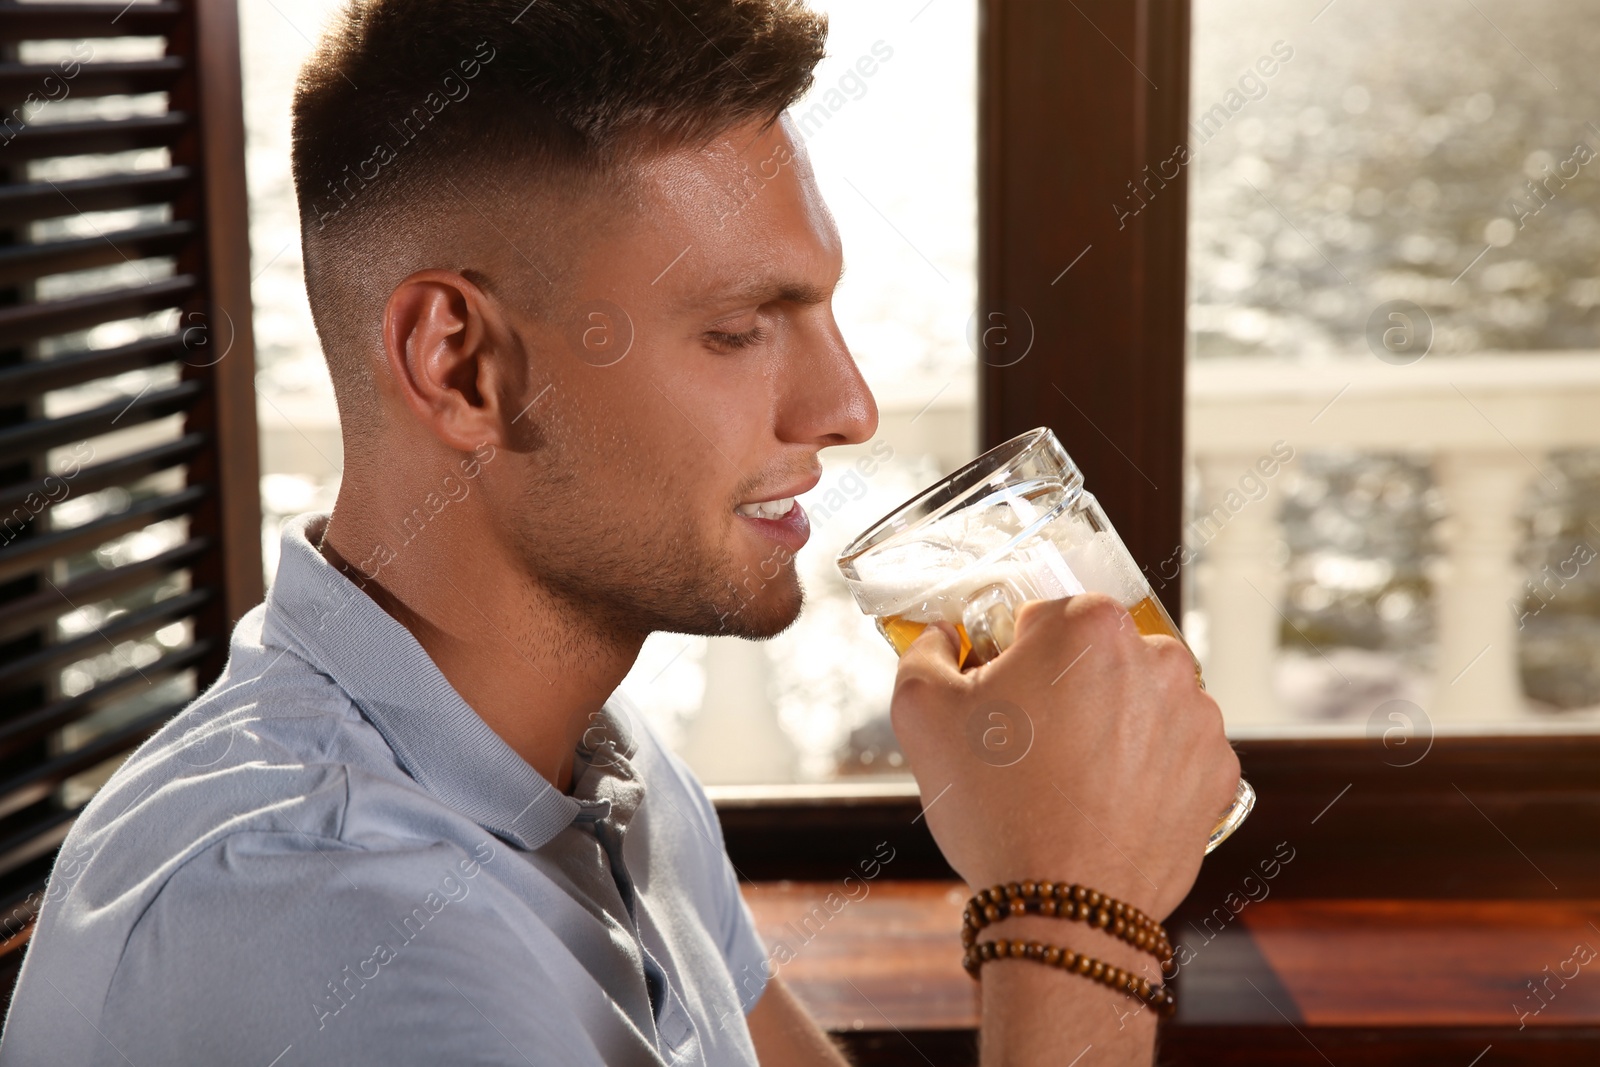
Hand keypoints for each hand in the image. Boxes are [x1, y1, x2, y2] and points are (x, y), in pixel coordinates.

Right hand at [890, 594, 1238, 920]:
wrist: (1065, 911)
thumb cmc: (996, 809)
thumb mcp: (922, 715)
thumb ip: (924, 651)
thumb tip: (942, 636)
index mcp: (1089, 626)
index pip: (1039, 618)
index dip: (1010, 659)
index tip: (1000, 703)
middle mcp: (1159, 658)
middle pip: (1095, 657)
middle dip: (1064, 690)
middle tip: (1029, 748)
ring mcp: (1198, 717)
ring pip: (1138, 702)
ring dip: (1108, 727)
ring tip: (1068, 784)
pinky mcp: (1219, 772)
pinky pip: (1172, 751)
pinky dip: (1143, 770)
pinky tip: (1106, 804)